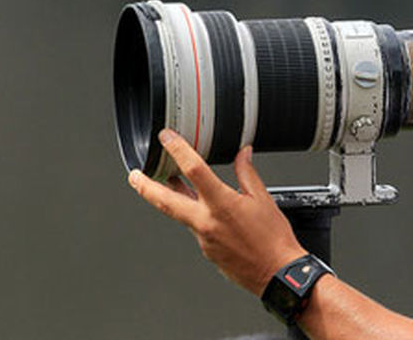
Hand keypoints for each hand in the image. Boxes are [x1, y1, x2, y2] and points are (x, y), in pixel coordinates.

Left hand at [127, 129, 305, 294]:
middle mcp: (206, 222)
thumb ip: (247, 173)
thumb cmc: (274, 240)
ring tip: (167, 184)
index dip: (178, 150)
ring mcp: (203, 239)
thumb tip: (242, 154)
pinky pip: (196, 229)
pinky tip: (207, 213)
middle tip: (134, 175)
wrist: (277, 274)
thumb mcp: (264, 199)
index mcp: (222, 204)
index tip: (167, 139)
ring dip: (173, 199)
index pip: (193, 170)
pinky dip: (198, 217)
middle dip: (146, 186)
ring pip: (181, 214)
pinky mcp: (206, 251)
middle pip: (166, 201)